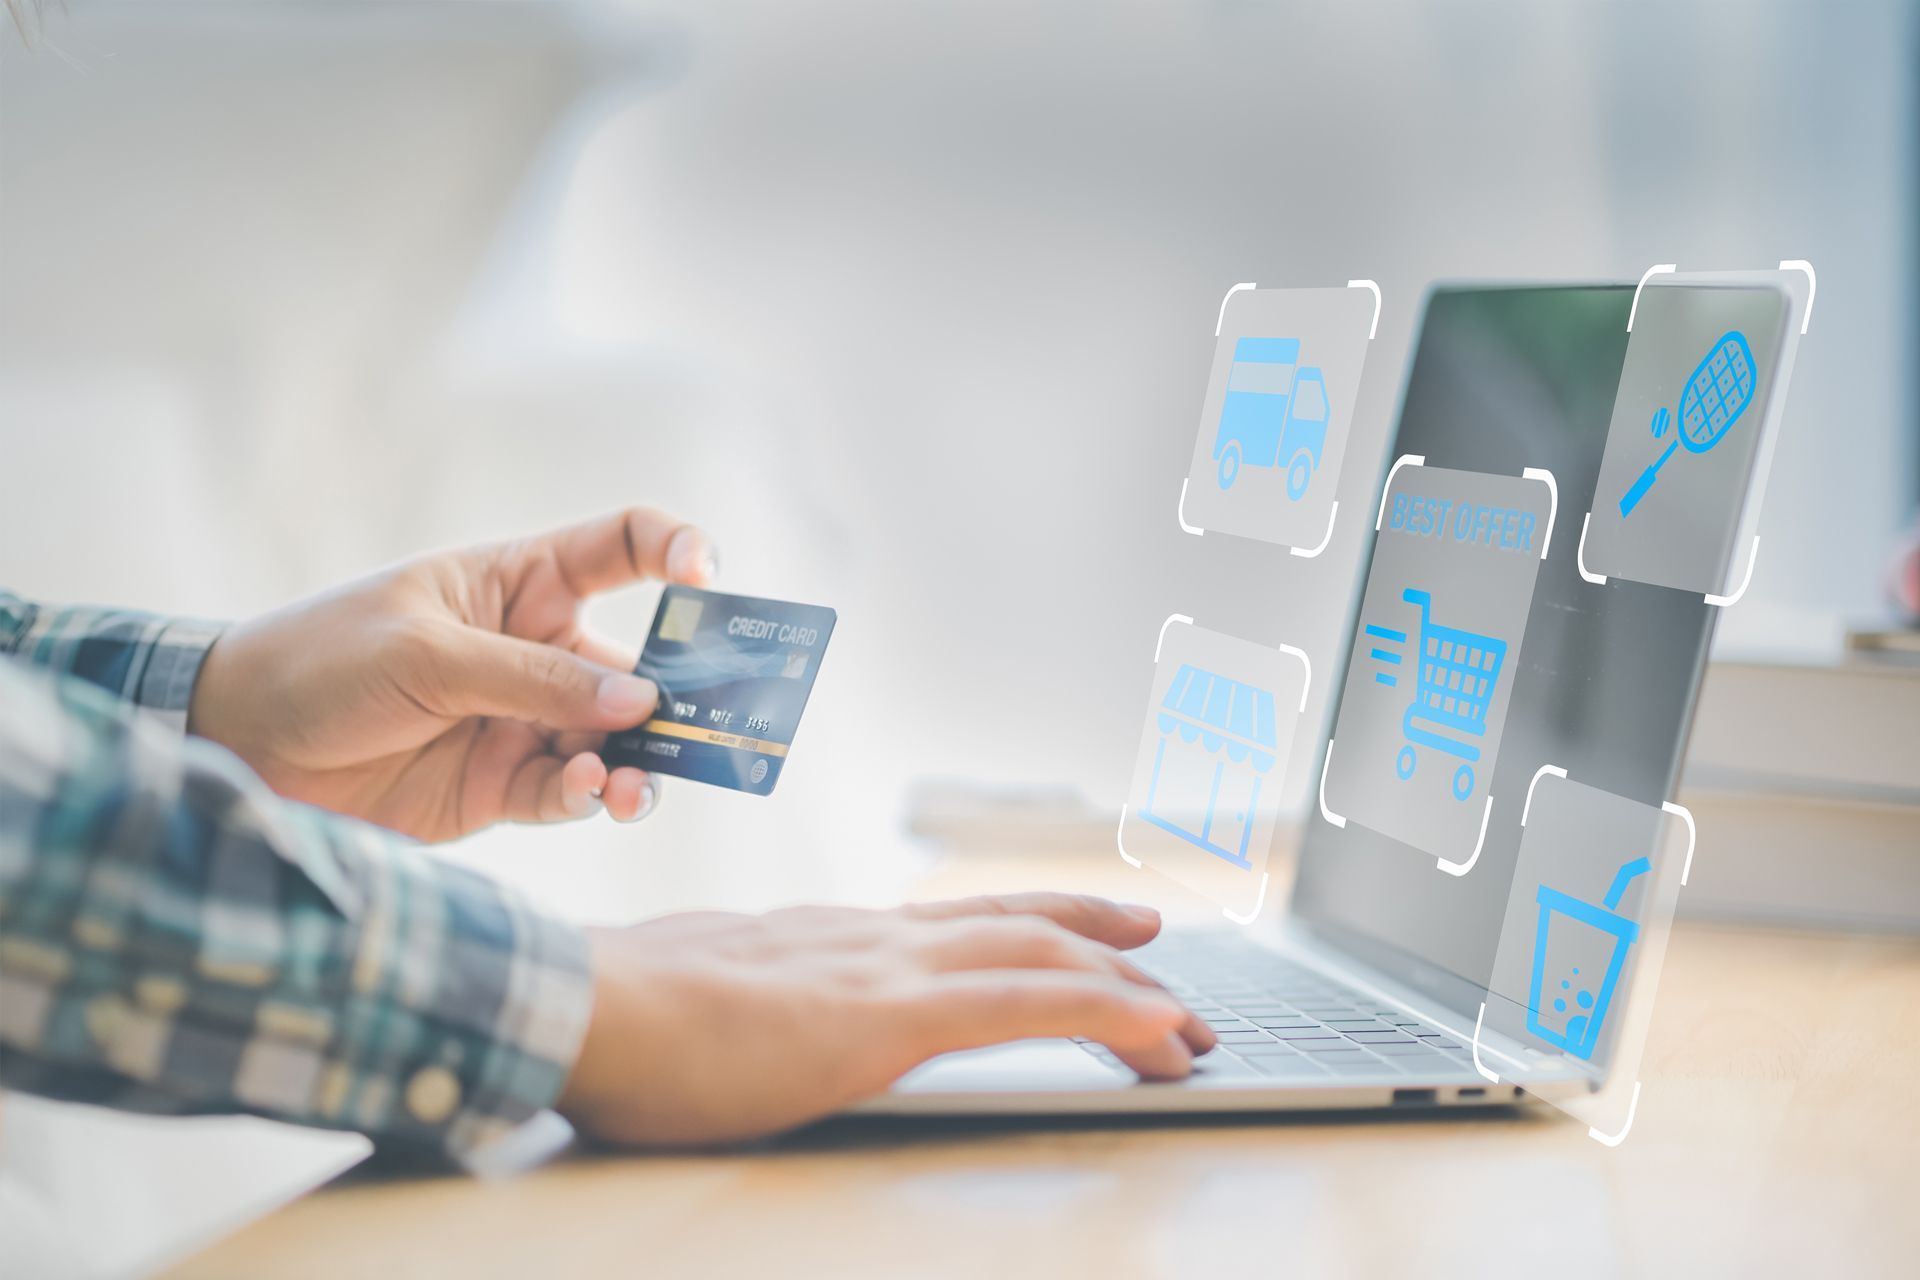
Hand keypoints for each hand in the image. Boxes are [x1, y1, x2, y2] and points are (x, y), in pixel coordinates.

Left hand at [188, 508, 714, 841]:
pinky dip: (590, 795)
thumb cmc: (321, 662)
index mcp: (520, 582)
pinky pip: (571, 791)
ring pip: (615, 739)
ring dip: (639, 760)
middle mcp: (536, 650)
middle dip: (682, 690)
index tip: (708, 580)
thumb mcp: (427, 654)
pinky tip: (589, 793)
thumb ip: (533, 680)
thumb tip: (641, 702)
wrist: (237, 745)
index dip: (674, 550)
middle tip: (717, 722)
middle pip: (639, 663)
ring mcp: (523, 721)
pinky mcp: (502, 786)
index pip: (621, 545)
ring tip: (635, 783)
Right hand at [555, 893, 1216, 1145]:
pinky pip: (1027, 1007)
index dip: (1037, 923)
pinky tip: (1157, 1034)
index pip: (961, 920)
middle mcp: (874, 938)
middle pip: (1020, 925)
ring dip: (1126, 988)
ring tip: (1185, 1024)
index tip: (1090, 930)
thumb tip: (756, 1018)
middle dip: (1103, 946)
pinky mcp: (889, 1016)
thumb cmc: (618, 1018)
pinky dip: (1106, 1013)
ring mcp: (886, 969)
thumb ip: (752, 1000)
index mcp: (833, 939)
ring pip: (1040, 955)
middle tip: (1167, 969)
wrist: (578, 1004)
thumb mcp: (706, 997)